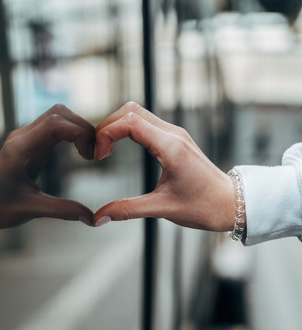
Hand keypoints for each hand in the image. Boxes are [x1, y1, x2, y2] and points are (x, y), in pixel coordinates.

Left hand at [0, 105, 94, 231]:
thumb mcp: (31, 210)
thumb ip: (62, 211)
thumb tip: (92, 219)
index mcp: (20, 149)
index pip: (55, 124)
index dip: (80, 134)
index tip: (91, 156)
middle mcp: (22, 137)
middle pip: (59, 113)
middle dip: (83, 128)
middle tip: (95, 154)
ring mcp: (25, 137)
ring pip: (57, 116)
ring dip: (77, 129)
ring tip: (89, 153)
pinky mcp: (29, 142)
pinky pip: (54, 127)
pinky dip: (71, 133)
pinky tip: (79, 152)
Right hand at [93, 102, 234, 231]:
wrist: (232, 203)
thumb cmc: (203, 207)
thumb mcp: (162, 209)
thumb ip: (127, 210)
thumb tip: (98, 219)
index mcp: (170, 147)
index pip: (129, 122)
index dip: (106, 134)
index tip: (98, 156)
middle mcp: (173, 134)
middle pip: (129, 110)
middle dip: (107, 126)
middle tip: (97, 152)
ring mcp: (175, 133)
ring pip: (137, 112)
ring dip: (116, 125)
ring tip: (105, 150)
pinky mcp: (175, 138)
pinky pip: (146, 122)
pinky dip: (127, 129)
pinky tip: (119, 147)